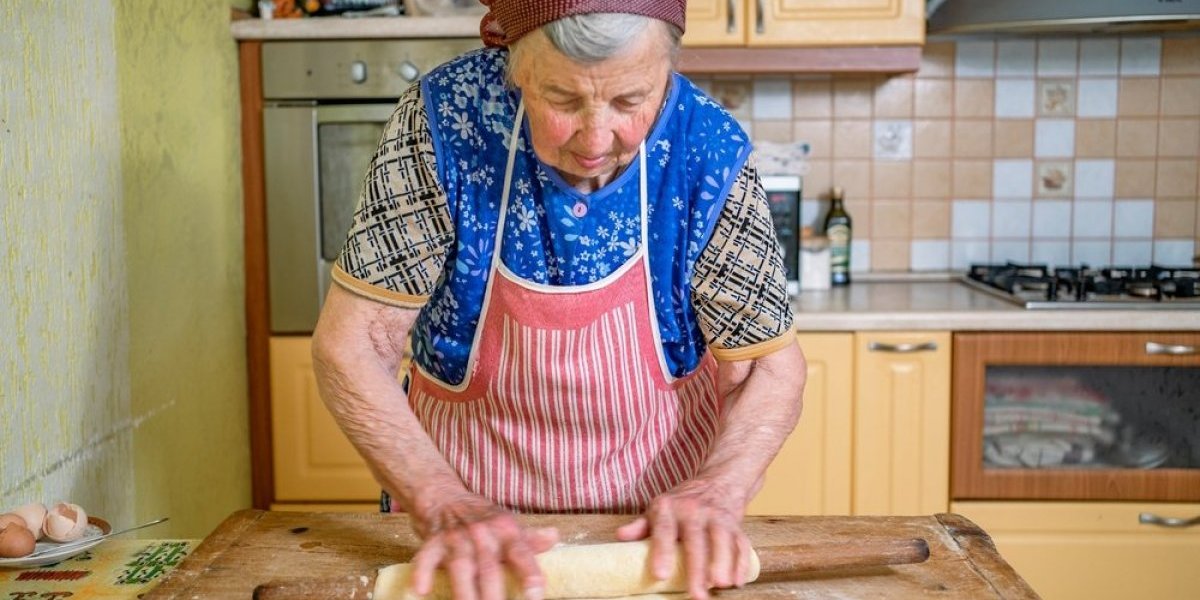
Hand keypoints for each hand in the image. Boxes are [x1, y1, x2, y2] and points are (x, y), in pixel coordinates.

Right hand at [409, 493, 558, 599]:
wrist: (443, 495)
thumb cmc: (481, 517)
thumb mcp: (507, 523)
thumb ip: (529, 538)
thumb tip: (555, 537)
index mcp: (506, 530)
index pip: (521, 553)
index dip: (529, 574)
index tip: (535, 595)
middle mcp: (482, 533)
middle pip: (490, 567)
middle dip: (494, 595)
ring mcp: (456, 538)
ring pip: (461, 567)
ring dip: (464, 593)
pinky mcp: (432, 542)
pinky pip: (425, 558)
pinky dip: (422, 573)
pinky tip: (421, 590)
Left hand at [615, 480, 752, 599]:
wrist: (719, 480)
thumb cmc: (683, 500)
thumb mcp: (659, 507)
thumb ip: (641, 525)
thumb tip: (620, 537)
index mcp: (670, 507)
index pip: (664, 529)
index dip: (662, 551)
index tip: (660, 575)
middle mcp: (695, 510)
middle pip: (697, 541)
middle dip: (698, 569)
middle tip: (697, 594)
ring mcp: (718, 517)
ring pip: (722, 541)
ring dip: (723, 564)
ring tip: (721, 586)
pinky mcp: (736, 525)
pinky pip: (741, 543)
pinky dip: (741, 562)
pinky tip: (738, 581)